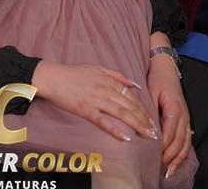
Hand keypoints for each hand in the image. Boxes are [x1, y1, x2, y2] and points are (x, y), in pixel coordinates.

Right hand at [32, 60, 156, 141]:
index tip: (151, 119)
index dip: (143, 108)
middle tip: (154, 132)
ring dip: (136, 124)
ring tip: (146, 135)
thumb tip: (135, 85)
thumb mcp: (97, 68)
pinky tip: (125, 138)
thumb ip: (116, 75)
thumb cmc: (74, 73)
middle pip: (129, 105)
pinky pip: (103, 122)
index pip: (131, 95)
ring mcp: (95, 100)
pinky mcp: (85, 110)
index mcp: (107, 79)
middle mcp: (104, 89)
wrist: (53, 78)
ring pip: (120, 113)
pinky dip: (115, 130)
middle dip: (143, 119)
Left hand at [147, 52, 190, 176]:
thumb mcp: (151, 90)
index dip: (163, 144)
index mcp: (173, 107)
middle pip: (179, 140)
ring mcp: (186, 118)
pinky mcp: (186, 120)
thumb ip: (149, 108)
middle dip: (170, 155)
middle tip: (160, 166)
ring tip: (169, 170)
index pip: (169, 131)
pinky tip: (176, 162)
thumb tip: (145, 126)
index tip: (154, 154)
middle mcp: (183, 115)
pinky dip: (182, 153)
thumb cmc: (156, 79)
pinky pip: (187, 140)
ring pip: (185, 143)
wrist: (166, 69)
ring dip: (178, 158)